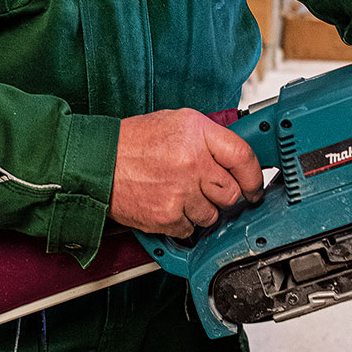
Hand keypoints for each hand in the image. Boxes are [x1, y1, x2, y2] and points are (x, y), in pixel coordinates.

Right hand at [109, 109, 262, 235]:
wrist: (97, 163)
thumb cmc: (132, 142)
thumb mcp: (174, 122)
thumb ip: (207, 138)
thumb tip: (233, 159)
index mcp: (197, 133)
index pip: (243, 157)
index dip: (253, 176)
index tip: (253, 186)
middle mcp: (193, 162)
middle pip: (231, 193)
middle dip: (222, 195)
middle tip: (207, 189)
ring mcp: (181, 192)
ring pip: (212, 216)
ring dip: (201, 210)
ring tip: (179, 194)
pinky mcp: (168, 217)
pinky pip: (191, 230)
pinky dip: (181, 222)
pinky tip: (167, 204)